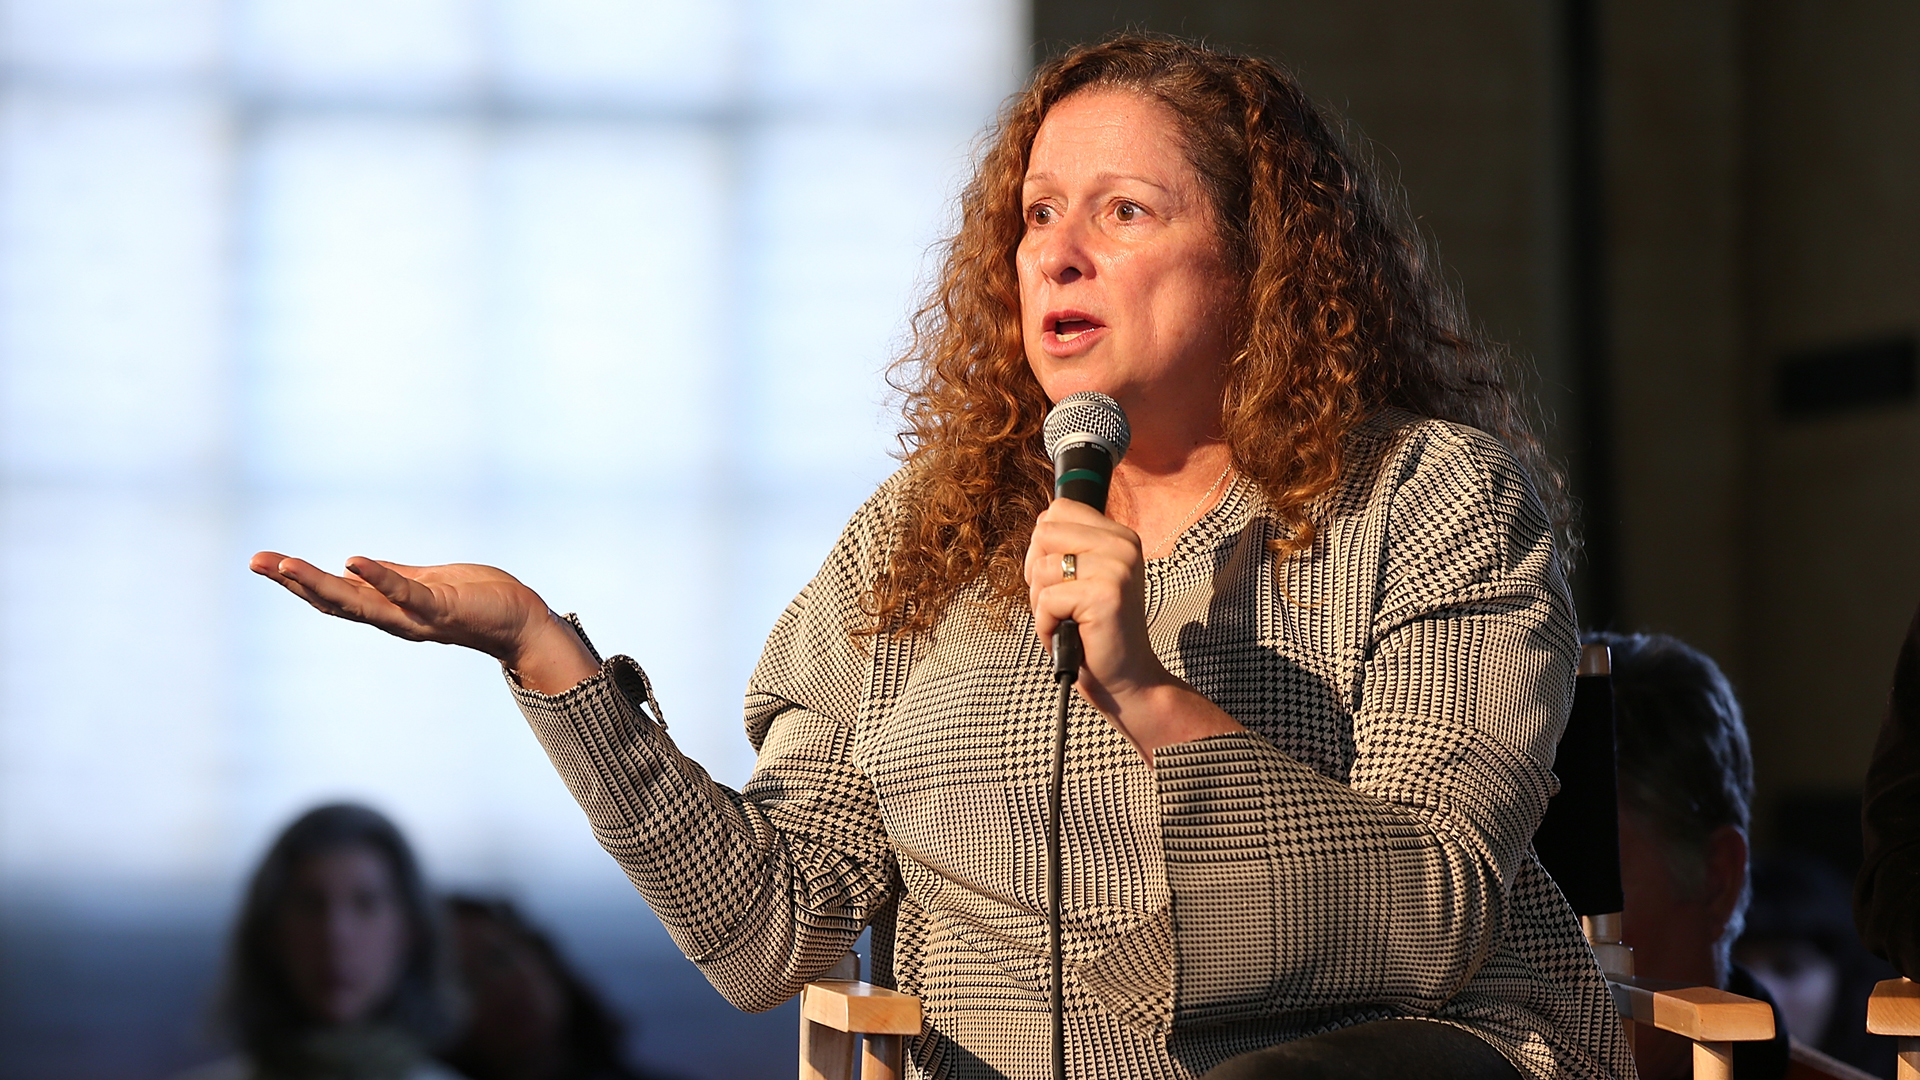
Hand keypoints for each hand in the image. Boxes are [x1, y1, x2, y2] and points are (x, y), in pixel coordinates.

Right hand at [248, 552, 599, 692]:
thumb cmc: (479, 599)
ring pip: (359, 602)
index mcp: (388, 608)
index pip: (334, 596)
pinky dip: (379, 577)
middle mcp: (395, 618)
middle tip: (255, 561)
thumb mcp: (427, 584)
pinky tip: (352, 559)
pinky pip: (405, 594)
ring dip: (320, 583)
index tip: (264, 561)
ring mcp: (415, 615)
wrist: (524, 620)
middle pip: (334, 602)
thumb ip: (393, 579)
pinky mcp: (442, 607)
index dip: (298, 581)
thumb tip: (356, 568)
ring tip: (285, 564)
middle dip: (293, 581)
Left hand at [1023, 500, 1242, 759]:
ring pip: (1040, 569)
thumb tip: (1039, 526)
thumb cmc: (1097, 634)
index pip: (1058, 510)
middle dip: (1038, 575)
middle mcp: (1123, 545)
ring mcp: (1117, 568)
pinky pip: (1046, 600)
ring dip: (1042, 605)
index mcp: (1120, 535)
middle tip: (1064, 605)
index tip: (1061, 579)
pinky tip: (1070, 635)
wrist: (1128, 681)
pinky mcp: (1104, 595)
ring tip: (1069, 622)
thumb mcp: (1086, 579)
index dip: (1043, 547)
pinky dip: (1046, 625)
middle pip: (1043, 534)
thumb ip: (1069, 547)